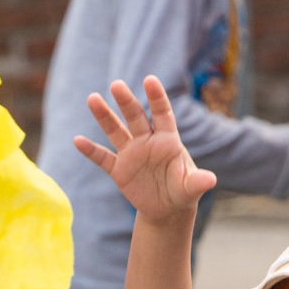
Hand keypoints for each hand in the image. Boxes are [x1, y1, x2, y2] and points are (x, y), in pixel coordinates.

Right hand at [74, 76, 216, 222]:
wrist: (167, 209)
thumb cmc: (182, 191)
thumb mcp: (191, 188)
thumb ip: (198, 182)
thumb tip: (211, 180)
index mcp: (167, 140)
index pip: (162, 113)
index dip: (157, 97)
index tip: (150, 80)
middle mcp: (147, 141)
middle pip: (135, 117)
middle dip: (126, 102)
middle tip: (116, 85)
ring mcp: (131, 153)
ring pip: (116, 131)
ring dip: (104, 116)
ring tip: (92, 99)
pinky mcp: (119, 170)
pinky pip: (103, 158)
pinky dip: (91, 151)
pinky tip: (78, 141)